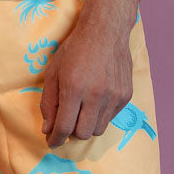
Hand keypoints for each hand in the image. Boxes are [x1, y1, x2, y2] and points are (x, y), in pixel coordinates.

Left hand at [40, 13, 133, 147]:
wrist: (106, 31)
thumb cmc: (75, 49)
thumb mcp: (54, 72)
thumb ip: (49, 102)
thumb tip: (47, 129)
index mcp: (74, 88)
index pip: (64, 127)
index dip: (55, 139)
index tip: (52, 142)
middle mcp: (96, 95)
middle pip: (83, 133)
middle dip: (72, 132)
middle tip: (67, 120)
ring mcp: (114, 96)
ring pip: (99, 129)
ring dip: (87, 125)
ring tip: (82, 108)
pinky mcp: (126, 95)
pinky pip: (111, 117)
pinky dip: (101, 115)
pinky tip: (96, 99)